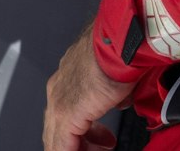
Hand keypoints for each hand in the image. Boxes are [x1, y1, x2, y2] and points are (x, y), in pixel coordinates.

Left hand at [43, 28, 133, 150]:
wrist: (121, 40)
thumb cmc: (122, 47)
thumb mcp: (116, 71)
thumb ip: (113, 89)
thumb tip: (122, 101)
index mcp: (69, 74)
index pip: (66, 111)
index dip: (82, 127)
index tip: (97, 136)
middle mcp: (58, 88)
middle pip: (58, 126)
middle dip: (80, 140)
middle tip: (99, 146)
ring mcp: (58, 101)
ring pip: (57, 137)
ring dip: (79, 146)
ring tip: (99, 149)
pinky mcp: (66, 114)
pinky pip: (61, 146)